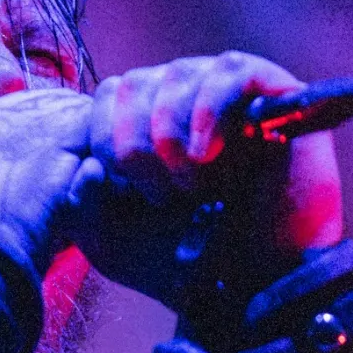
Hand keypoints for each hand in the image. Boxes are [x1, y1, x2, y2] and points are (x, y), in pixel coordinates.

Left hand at [70, 52, 343, 302]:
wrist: (258, 280)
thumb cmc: (183, 259)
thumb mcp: (109, 240)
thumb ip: (80, 202)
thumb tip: (89, 164)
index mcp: (143, 120)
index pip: (108, 95)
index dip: (105, 137)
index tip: (124, 190)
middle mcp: (182, 95)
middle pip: (136, 83)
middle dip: (136, 145)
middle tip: (161, 197)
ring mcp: (226, 88)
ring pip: (178, 74)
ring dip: (172, 135)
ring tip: (193, 187)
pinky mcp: (272, 89)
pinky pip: (227, 71)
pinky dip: (208, 111)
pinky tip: (206, 153)